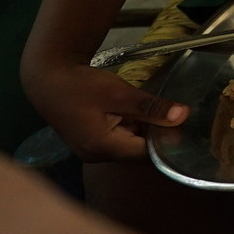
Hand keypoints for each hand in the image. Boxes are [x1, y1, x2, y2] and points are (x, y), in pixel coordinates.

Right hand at [21, 58, 188, 161]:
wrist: (47, 77)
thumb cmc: (81, 85)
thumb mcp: (120, 93)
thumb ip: (151, 107)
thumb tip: (183, 116)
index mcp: (104, 148)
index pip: (147, 154)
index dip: (168, 139)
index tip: (187, 124)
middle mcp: (98, 155)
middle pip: (139, 151)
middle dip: (158, 134)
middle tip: (181, 114)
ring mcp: (93, 150)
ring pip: (131, 144)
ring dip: (145, 128)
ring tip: (166, 110)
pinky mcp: (91, 140)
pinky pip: (120, 138)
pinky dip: (133, 126)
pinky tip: (143, 111)